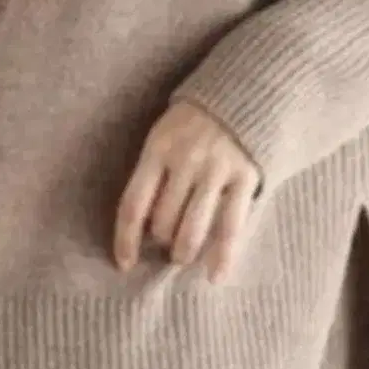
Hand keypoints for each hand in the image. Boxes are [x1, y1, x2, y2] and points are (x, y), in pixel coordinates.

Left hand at [114, 101, 261, 282]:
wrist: (243, 92)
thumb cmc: (193, 121)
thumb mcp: (163, 134)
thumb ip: (153, 171)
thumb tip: (139, 223)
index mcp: (157, 149)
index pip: (133, 204)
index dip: (125, 239)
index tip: (124, 264)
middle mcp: (184, 161)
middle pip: (162, 220)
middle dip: (161, 241)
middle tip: (165, 244)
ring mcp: (215, 170)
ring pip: (192, 229)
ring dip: (184, 251)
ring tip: (183, 256)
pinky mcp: (245, 178)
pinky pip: (231, 226)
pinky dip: (222, 256)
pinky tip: (215, 276)